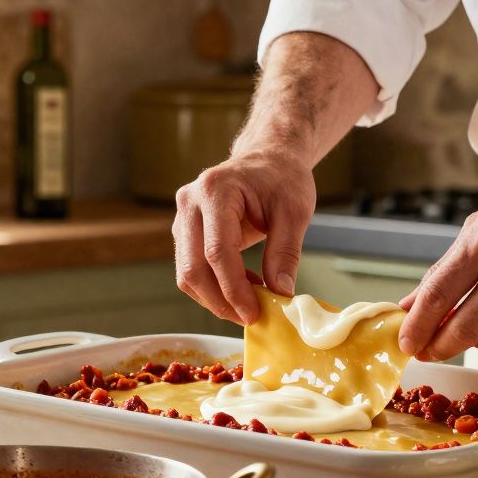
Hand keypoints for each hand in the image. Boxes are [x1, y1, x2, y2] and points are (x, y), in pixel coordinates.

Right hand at [172, 149, 315, 323]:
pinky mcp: (185, 231)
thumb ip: (286, 251)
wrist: (268, 159)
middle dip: (220, 301)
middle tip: (249, 318)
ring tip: (249, 304)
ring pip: (187, 273)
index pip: (217, 251)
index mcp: (215, 190)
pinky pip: (192, 268)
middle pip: (193, 267)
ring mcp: (183, 217)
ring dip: (215, 298)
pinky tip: (243, 287)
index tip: (253, 313)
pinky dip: (215, 286)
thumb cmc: (282, 178)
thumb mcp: (295, 211)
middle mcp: (190, 202)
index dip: (233, 288)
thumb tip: (280, 293)